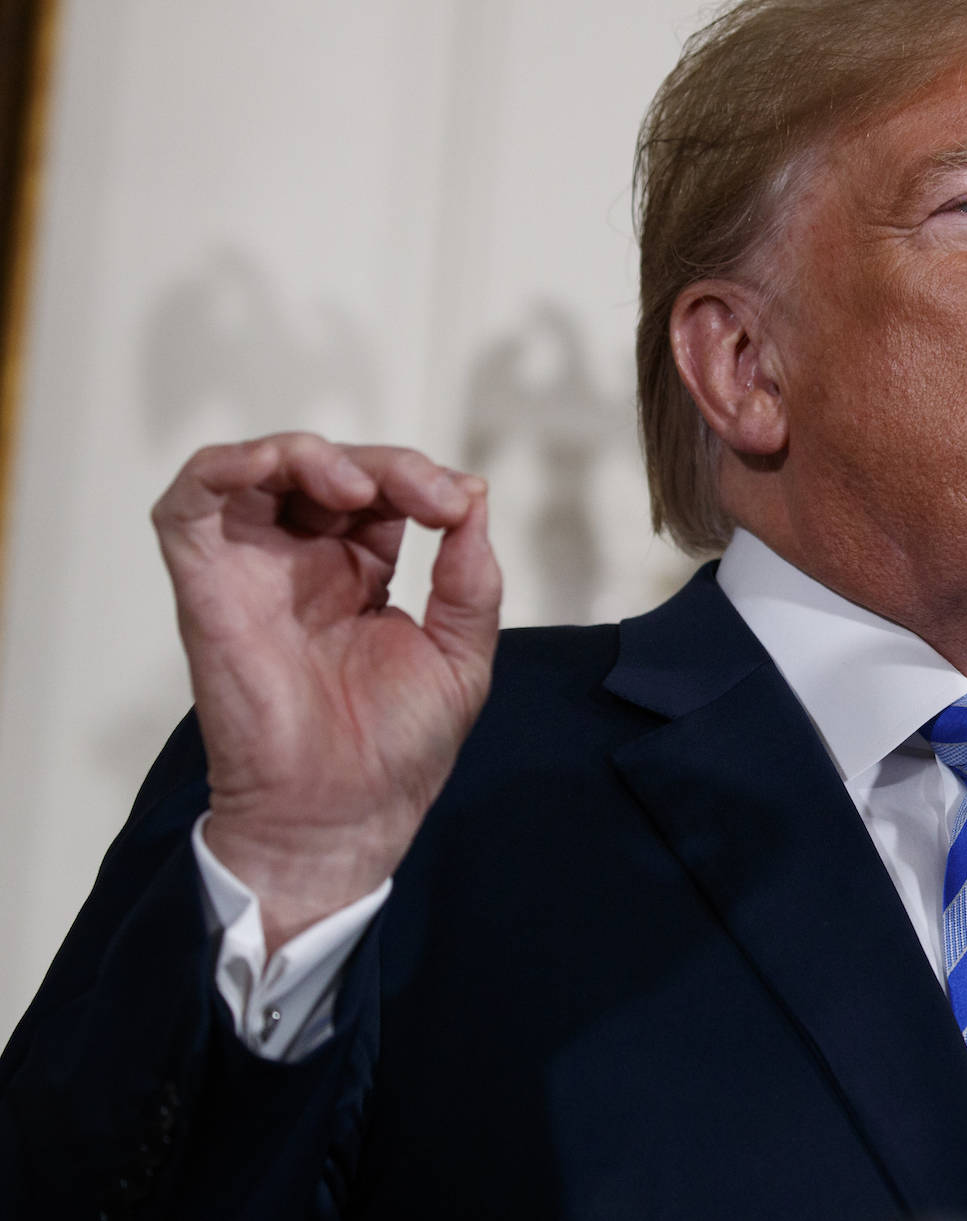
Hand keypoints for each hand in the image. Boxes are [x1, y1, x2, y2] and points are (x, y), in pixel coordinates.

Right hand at [152, 433, 501, 949]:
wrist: (343, 817)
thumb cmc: (398, 750)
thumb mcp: (462, 654)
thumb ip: (471, 578)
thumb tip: (474, 497)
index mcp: (360, 574)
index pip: (381, 491)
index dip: (421, 480)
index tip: (460, 506)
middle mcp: (302, 564)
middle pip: (329, 470)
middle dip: (387, 466)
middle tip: (433, 499)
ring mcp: (252, 572)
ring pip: (259, 470)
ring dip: (310, 454)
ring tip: (361, 487)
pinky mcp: (207, 587)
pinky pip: (187, 504)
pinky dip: (223, 465)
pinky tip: (274, 466)